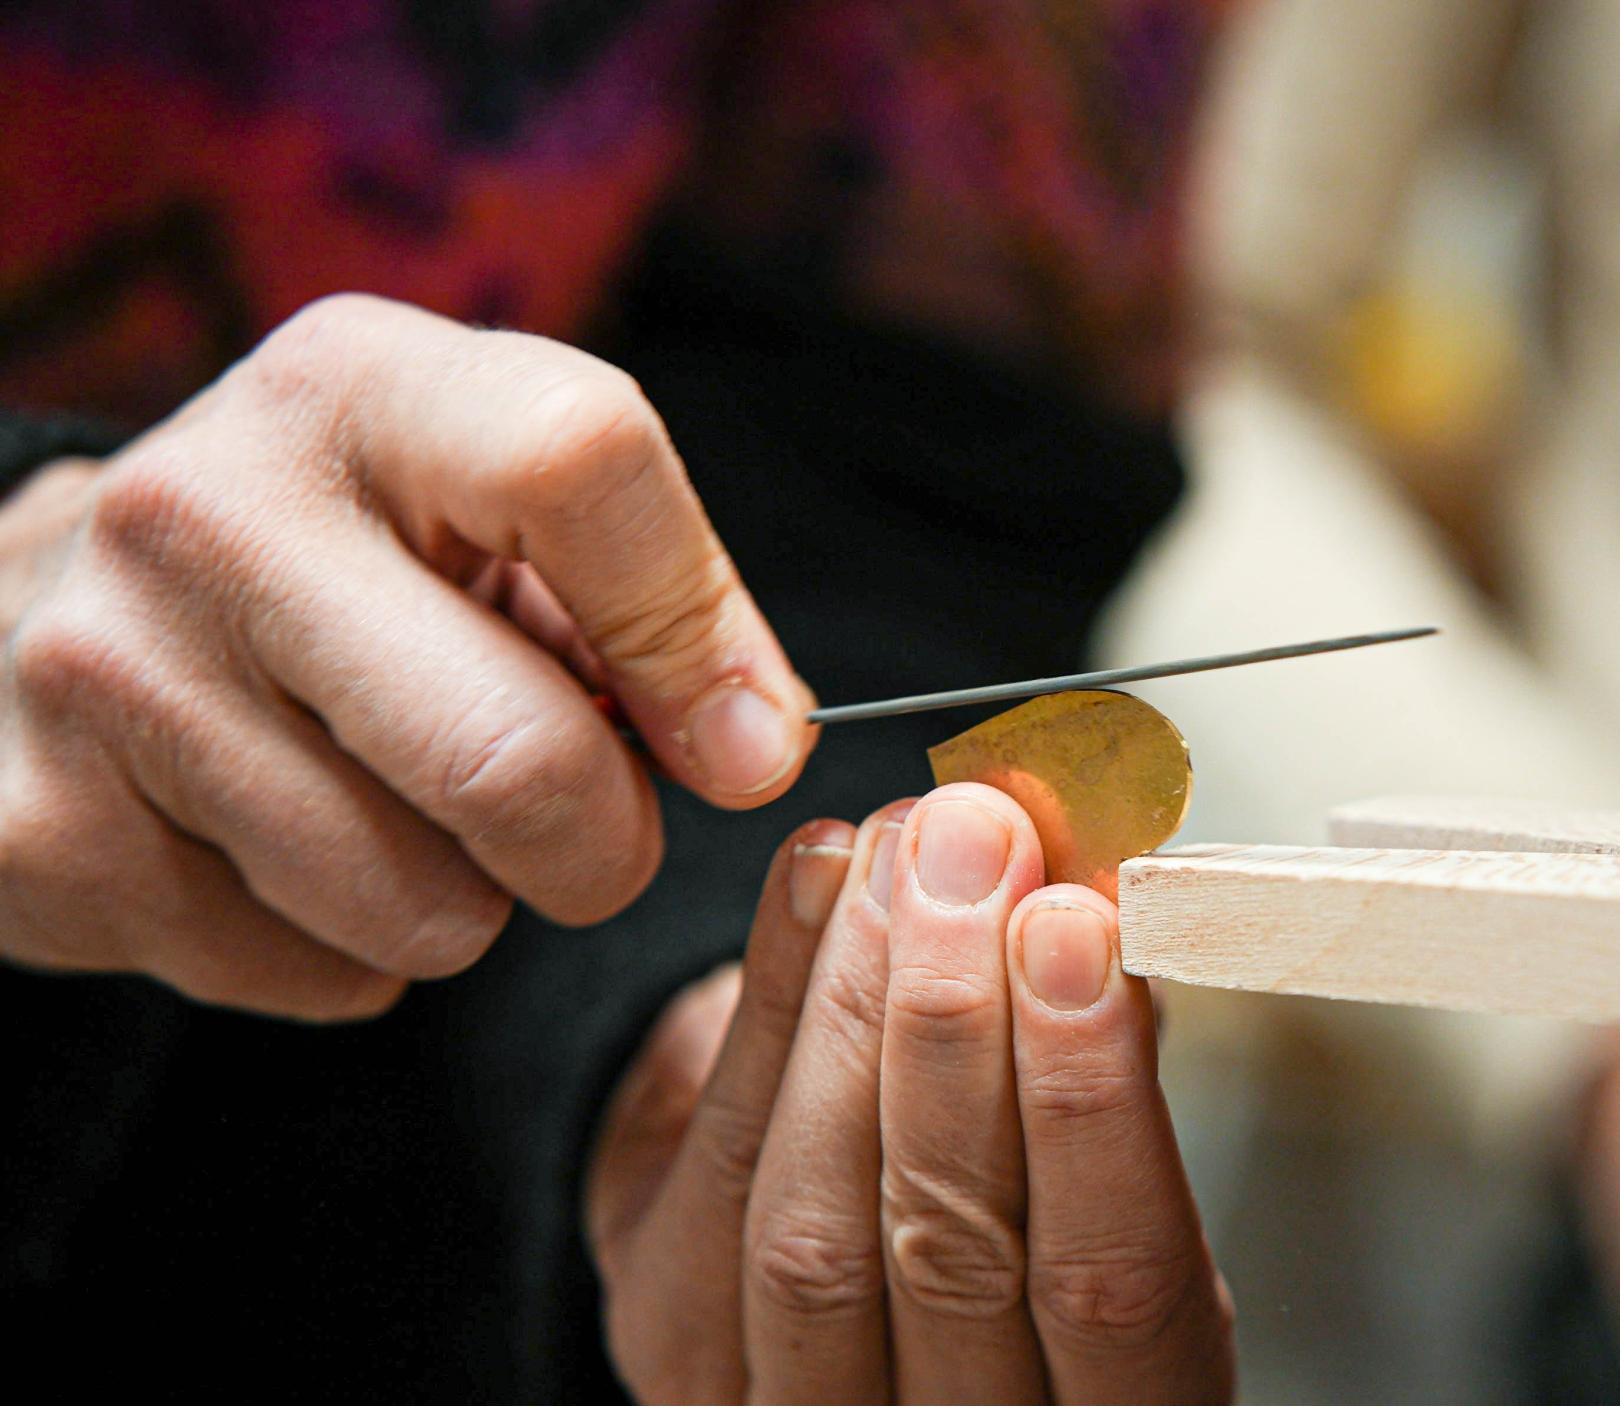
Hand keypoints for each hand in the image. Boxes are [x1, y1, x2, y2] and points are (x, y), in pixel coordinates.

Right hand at [0, 294, 812, 1016]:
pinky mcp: (39, 834)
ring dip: (470, 905)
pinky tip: (279, 853)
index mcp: (355, 386)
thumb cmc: (336, 568)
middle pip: (521, 759)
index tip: (738, 741)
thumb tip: (755, 746)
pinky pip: (316, 977)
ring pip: (427, 907)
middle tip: (584, 829)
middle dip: (606, 843)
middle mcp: (204, 510)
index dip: (696, 633)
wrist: (29, 620)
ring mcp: (100, 673)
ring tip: (397, 813)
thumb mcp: (480, 514)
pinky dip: (349, 956)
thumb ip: (643, 602)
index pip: (583, 462)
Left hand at [586, 782, 1233, 1404]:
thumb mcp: (1102, 1166)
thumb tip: (1104, 916)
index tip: (1082, 935)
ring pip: (816, 1230)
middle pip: (953, 1254)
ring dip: (857, 1005)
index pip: (1117, 1286)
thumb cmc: (1018, 1206)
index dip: (1097, 1106)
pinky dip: (767, 1004)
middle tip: (979, 857)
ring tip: (901, 854)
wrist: (849, 1266)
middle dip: (961, 1028)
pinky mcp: (675, 1344)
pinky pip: (711, 1174)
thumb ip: (1110, 1068)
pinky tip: (814, 886)